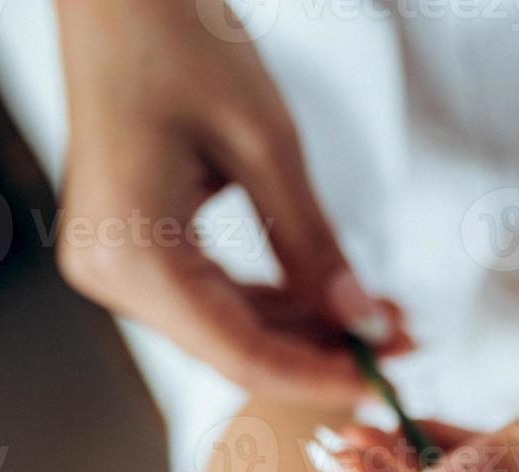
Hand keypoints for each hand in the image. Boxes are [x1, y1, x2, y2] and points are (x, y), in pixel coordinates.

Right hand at [54, 0, 405, 405]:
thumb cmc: (181, 40)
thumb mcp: (267, 145)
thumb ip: (316, 247)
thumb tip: (365, 324)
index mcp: (133, 254)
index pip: (241, 354)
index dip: (322, 378)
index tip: (389, 385)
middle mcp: (111, 273)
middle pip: (236, 348)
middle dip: (325, 352)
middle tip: (407, 341)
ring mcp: (116, 263)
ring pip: (230, 327)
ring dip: (308, 329)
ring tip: (387, 317)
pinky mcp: (132, 246)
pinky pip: (214, 296)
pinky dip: (277, 300)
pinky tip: (336, 297)